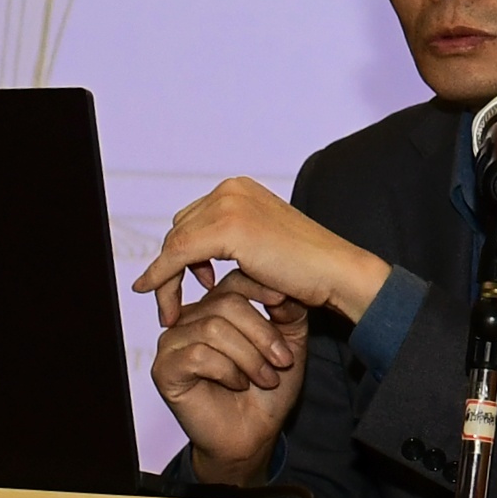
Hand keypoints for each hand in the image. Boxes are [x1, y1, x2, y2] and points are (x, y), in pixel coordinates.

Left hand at [134, 175, 390, 319]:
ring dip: (166, 278)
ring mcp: (228, 204)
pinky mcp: (226, 228)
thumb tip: (198, 260)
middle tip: (178, 301)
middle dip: (173, 266)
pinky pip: (178, 255)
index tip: (193, 283)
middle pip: (180, 229)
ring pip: (175, 243)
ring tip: (174, 309)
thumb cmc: (307, 268)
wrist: (336, 272)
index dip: (184, 253)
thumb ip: (232, 241)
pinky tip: (160, 300)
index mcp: (239, 188)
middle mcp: (230, 189)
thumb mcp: (261, 245)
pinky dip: (162, 278)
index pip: (193, 219)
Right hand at [150, 266, 306, 483]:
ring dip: (249, 357)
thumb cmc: (267, 389)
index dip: (261, 289)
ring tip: (265, 378)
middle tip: (282, 361)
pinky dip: (227, 371)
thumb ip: (288, 312)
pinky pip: (198, 355)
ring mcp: (173, 343)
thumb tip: (283, 287)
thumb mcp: (288, 344)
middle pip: (225, 303)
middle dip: (261, 334)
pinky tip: (238, 384)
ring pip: (213, 328)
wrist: (253, 433)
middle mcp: (189, 319)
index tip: (283, 303)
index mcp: (215, 306)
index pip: (234, 280)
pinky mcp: (164, 369)